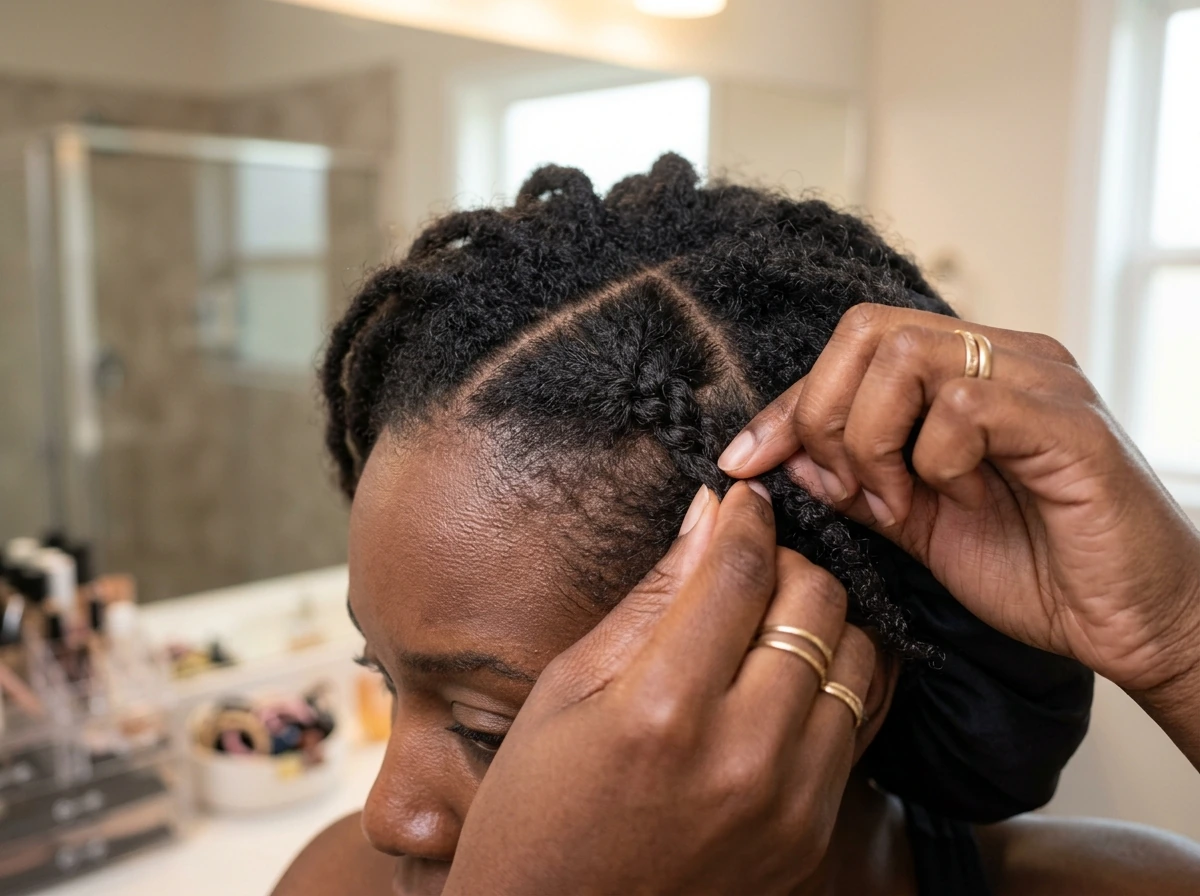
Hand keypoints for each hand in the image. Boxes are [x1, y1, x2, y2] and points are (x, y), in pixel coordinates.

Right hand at [444, 483, 883, 895]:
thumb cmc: (536, 809)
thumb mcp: (567, 689)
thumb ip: (649, 599)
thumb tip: (707, 516)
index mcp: (661, 709)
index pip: (739, 571)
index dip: (745, 516)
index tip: (741, 499)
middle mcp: (741, 755)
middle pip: (815, 603)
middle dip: (787, 559)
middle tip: (749, 562)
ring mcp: (789, 801)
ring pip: (857, 655)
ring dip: (820, 619)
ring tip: (770, 619)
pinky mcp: (812, 832)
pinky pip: (860, 721)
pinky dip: (836, 678)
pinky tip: (791, 674)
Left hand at [717, 304, 1199, 695]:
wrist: (1133, 624)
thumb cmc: (1036, 570)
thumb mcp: (920, 526)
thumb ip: (857, 484)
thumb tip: (784, 457)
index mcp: (964, 374)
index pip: (850, 350)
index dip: (786, 406)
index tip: (743, 463)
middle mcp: (1000, 358)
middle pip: (864, 332)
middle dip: (826, 418)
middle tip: (856, 490)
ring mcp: (1037, 381)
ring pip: (903, 357)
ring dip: (875, 441)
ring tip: (904, 503)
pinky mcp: (1067, 422)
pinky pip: (964, 406)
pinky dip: (934, 461)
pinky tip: (958, 501)